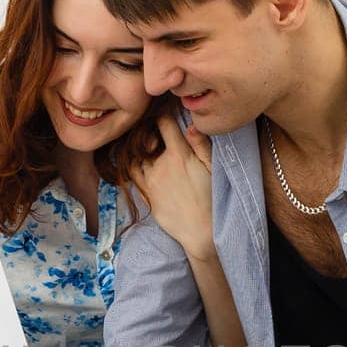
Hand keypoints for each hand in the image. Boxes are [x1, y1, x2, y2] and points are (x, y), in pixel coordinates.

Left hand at [132, 113, 216, 262]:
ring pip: (137, 155)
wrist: (200, 230)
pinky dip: (134, 165)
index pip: (164, 123)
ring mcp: (151, 179)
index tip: (166, 116)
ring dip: (141, 150)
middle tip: (157, 134)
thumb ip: (201, 145)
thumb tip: (191, 124)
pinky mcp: (146, 193)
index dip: (164, 116)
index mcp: (179, 154)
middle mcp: (161, 164)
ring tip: (150, 150)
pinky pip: (133, 173)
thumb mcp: (213, 169)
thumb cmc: (211, 198)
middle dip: (151, 133)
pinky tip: (142, 165)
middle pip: (147, 138)